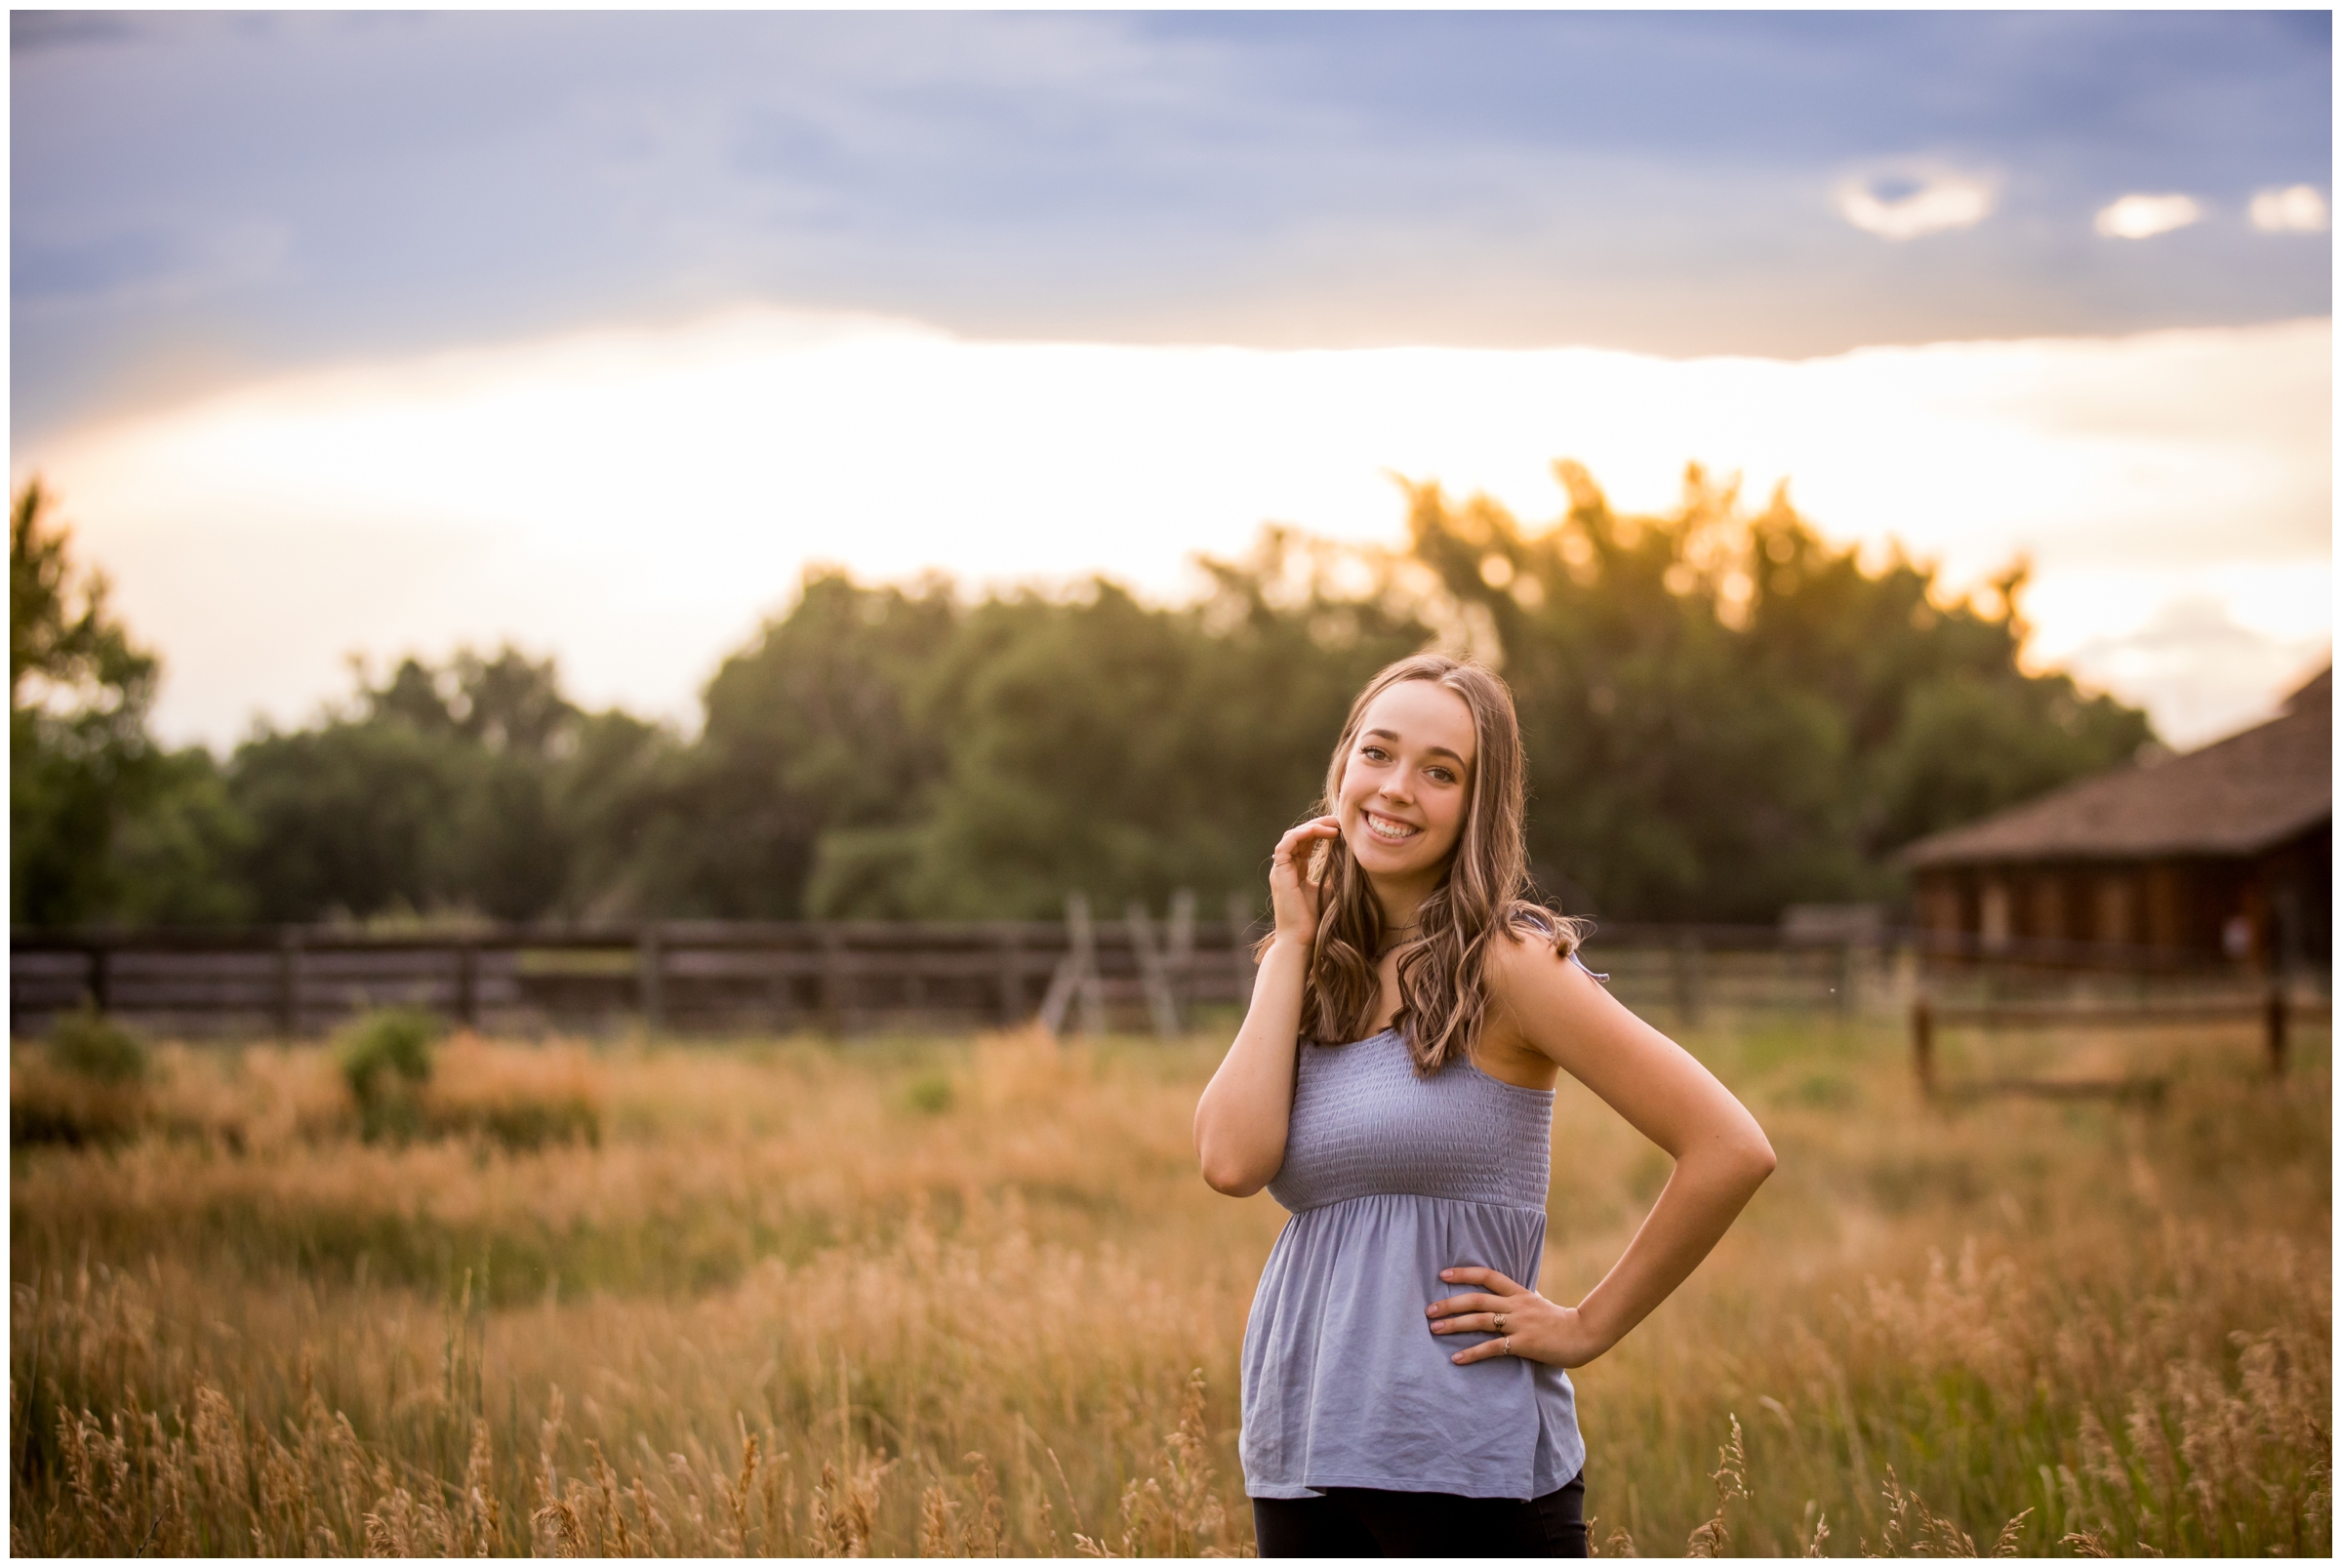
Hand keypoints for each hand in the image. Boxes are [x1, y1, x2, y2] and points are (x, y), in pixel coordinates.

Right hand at [1268, 817, 1341, 946]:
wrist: (1301, 940)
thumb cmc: (1316, 921)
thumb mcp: (1331, 891)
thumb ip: (1336, 875)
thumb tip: (1353, 861)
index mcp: (1295, 871)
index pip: (1306, 842)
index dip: (1322, 831)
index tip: (1342, 829)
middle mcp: (1286, 868)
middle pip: (1299, 835)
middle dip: (1320, 824)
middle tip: (1340, 821)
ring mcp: (1280, 870)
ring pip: (1292, 836)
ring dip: (1313, 827)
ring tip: (1334, 826)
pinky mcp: (1279, 873)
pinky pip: (1286, 844)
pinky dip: (1303, 834)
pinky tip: (1322, 832)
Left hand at [1426, 1266, 1606, 1367]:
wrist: (1583, 1335)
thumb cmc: (1559, 1320)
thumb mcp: (1539, 1302)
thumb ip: (1521, 1298)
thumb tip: (1506, 1294)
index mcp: (1519, 1293)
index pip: (1488, 1276)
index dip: (1464, 1273)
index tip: (1442, 1274)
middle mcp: (1516, 1305)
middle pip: (1477, 1299)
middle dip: (1450, 1303)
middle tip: (1429, 1309)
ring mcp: (1519, 1324)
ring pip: (1481, 1321)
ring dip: (1455, 1325)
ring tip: (1434, 1329)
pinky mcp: (1523, 1344)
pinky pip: (1492, 1348)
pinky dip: (1472, 1353)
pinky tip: (1456, 1358)